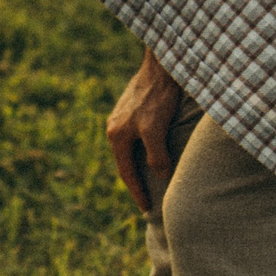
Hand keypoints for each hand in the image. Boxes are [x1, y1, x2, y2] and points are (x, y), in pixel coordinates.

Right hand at [106, 48, 183, 213]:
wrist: (161, 66)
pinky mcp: (132, 109)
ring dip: (140, 165)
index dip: (137, 192)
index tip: (147, 209)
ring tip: (150, 180)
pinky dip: (143, 150)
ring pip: (131, 149)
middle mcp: (114, 127)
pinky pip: (136, 138)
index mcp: (116, 135)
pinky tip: (153, 152)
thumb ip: (156, 155)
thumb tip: (160, 176)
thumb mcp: (156, 129)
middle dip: (136, 181)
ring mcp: (122, 117)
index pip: (127, 173)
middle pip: (126, 162)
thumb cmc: (157, 97)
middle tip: (147, 199)